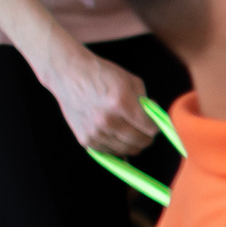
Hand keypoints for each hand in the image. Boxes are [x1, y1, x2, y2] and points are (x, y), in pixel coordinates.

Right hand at [40, 41, 156, 154]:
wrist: (69, 74)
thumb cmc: (102, 75)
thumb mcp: (130, 81)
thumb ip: (146, 102)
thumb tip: (156, 119)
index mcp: (121, 104)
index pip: (150, 128)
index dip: (156, 127)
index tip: (155, 124)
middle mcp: (107, 121)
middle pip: (141, 142)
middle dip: (148, 136)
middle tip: (145, 130)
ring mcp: (95, 132)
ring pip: (127, 150)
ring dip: (133, 142)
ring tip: (130, 130)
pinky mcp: (86, 139)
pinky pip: (111, 152)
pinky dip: (118, 146)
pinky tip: (116, 133)